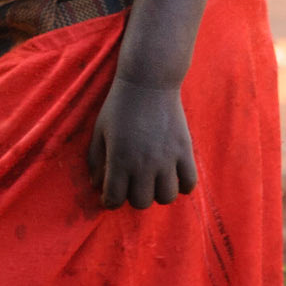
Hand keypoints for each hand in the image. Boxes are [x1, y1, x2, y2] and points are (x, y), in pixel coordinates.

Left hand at [87, 76, 197, 210]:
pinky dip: (182, 185)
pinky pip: (189, 183)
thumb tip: (96, 185)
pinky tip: (174, 176)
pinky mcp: (184, 151)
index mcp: (119, 160)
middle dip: (133, 197)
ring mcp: (166, 159)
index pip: (114, 199)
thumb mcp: (100, 131)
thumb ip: (95, 160)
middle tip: (133, 184)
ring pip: (166, 197)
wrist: (148, 82)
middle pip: (141, 202)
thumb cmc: (120, 106)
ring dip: (158, 193)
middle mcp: (143, 164)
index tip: (111, 195)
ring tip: (154, 181)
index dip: (110, 201)